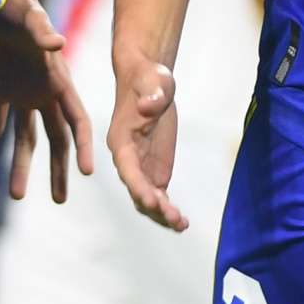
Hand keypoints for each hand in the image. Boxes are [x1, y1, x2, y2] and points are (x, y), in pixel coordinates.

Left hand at [0, 0, 92, 201]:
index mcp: (58, 79)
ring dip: (22, 167)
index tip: (88, 172)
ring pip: (24, 139)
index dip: (84, 145)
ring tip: (17, 196)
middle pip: (55, 138)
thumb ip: (42, 30)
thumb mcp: (29, 17)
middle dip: (59, 169)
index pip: (77, 118)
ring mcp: (19, 95)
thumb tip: (58, 42)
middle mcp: (42, 92)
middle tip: (60, 199)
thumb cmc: (15, 5)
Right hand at [107, 49, 185, 229]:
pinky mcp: (153, 170)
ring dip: (160, 214)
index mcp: (120, 139)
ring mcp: (140, 166)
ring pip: (145, 198)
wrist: (148, 80)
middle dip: (153, 206)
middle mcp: (126, 158)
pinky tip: (182, 223)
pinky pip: (157, 196)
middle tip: (175, 218)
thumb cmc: (149, 78)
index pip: (126, 168)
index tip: (152, 201)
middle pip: (135, 189)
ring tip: (181, 225)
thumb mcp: (155, 81)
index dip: (137, 186)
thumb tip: (149, 107)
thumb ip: (153, 95)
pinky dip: (167, 210)